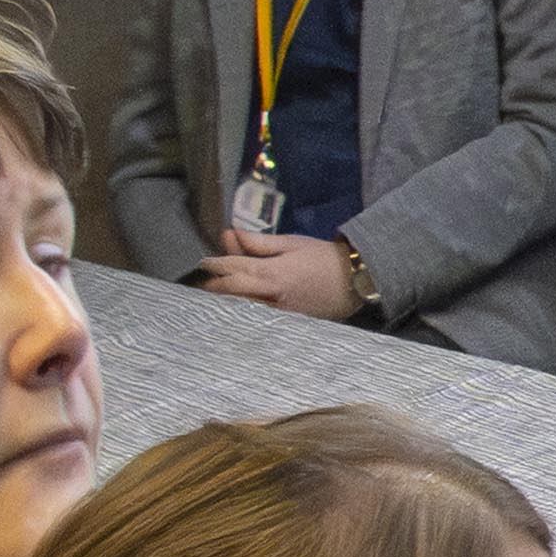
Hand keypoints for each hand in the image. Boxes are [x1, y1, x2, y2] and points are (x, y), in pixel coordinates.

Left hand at [193, 235, 366, 324]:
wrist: (355, 280)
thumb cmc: (323, 257)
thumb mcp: (291, 243)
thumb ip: (260, 242)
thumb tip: (233, 234)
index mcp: (272, 272)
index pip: (233, 268)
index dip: (215, 265)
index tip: (203, 263)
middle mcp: (271, 295)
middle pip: (232, 292)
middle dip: (214, 287)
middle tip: (200, 285)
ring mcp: (279, 313)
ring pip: (242, 308)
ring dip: (225, 302)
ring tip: (211, 298)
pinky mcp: (288, 322)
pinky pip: (258, 317)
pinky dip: (244, 311)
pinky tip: (235, 310)